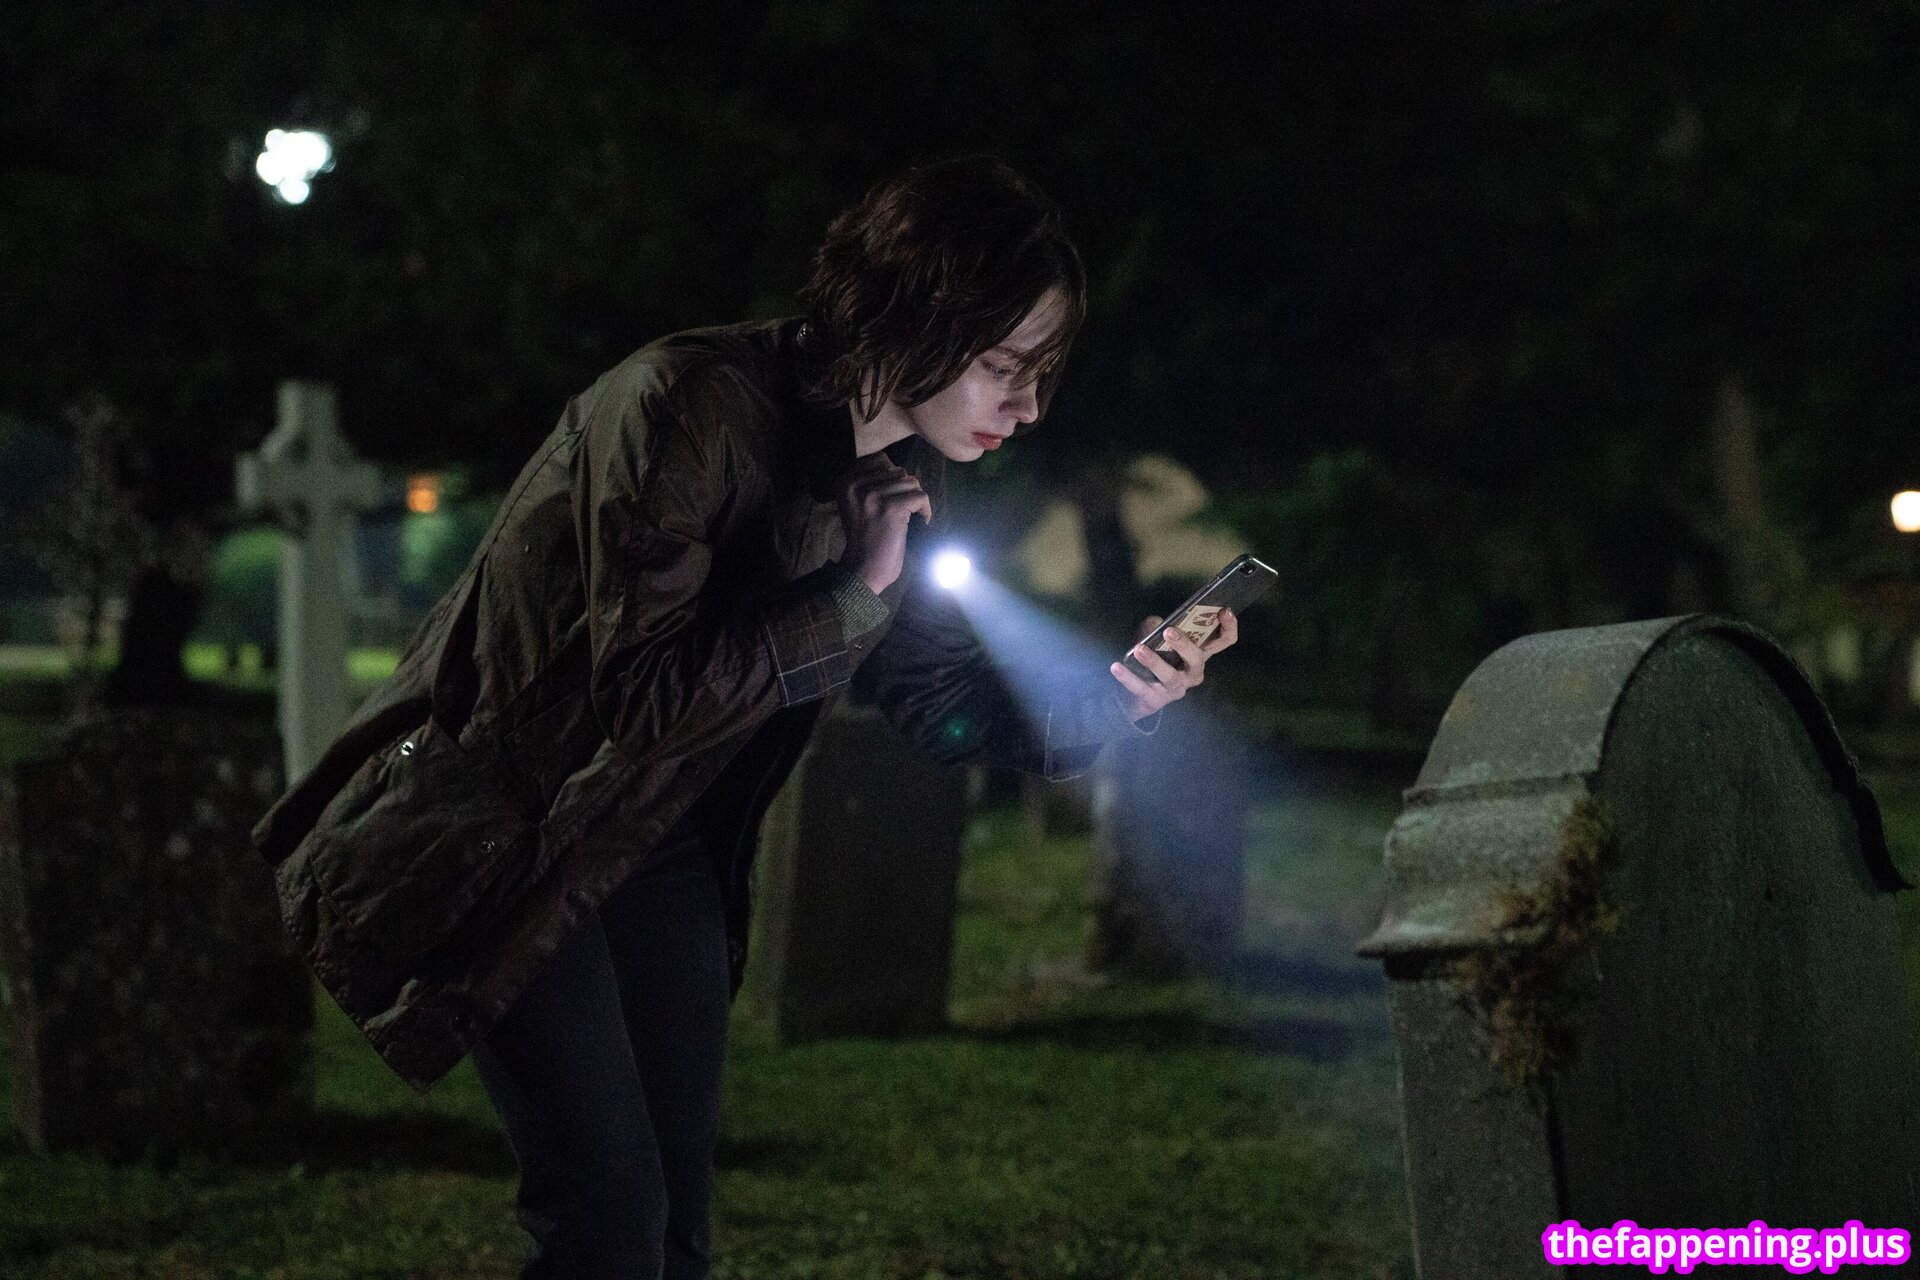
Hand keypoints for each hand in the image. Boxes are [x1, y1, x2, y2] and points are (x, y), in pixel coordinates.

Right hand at [834, 454, 933, 593]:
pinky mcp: (891, 508)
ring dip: (916, 500)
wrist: (863, 569)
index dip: (894, 478)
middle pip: (898, 470)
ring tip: (910, 517)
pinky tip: (920, 523)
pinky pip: (920, 497)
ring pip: (911, 482)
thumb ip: (870, 482)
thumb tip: (897, 467)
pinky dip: (925, 511)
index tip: (894, 498)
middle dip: (906, 490)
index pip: (881, 459)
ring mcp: (872, 495)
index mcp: (845, 481)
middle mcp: (855, 484)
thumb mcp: (857, 503)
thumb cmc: (865, 538)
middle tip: (904, 511)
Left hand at [1108, 609, 1239, 720]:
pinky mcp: (1155, 700)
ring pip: (1169, 676)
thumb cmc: (1152, 660)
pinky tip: (1116, 666)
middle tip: (1169, 631)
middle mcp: (1192, 673)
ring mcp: (1175, 689)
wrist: (1133, 695)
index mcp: (1199, 655)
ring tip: (1139, 649)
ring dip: (1154, 661)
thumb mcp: (1157, 639)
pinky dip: (1128, 677)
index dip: (1229, 627)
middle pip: (1197, 659)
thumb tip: (1157, 622)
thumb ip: (1158, 627)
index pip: (1223, 641)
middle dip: (1185, 645)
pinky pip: (1141, 688)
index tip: (1224, 611)